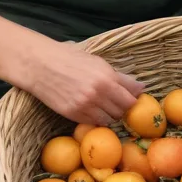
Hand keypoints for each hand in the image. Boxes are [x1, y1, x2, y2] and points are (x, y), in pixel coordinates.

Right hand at [19, 38, 145, 125]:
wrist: (41, 65)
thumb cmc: (70, 59)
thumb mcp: (98, 62)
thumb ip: (120, 77)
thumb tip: (141, 87)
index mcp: (107, 77)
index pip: (131, 97)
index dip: (133, 99)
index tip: (131, 98)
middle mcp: (98, 93)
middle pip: (122, 110)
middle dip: (123, 107)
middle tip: (117, 102)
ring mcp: (85, 105)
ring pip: (109, 119)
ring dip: (110, 115)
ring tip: (104, 106)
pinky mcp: (73, 114)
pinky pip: (94, 122)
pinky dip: (97, 119)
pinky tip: (93, 110)